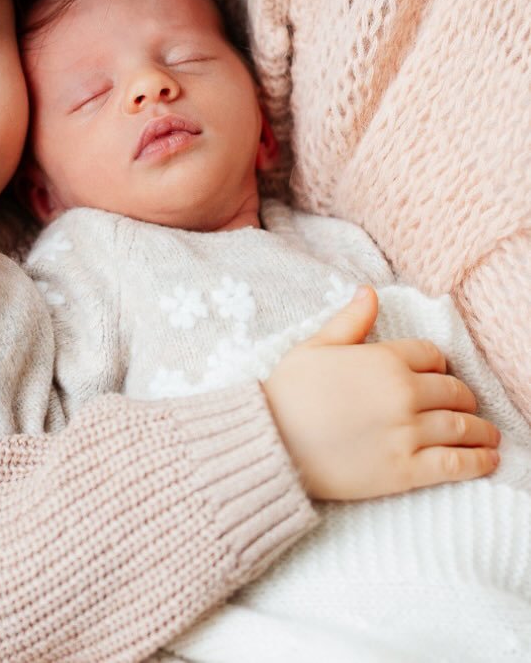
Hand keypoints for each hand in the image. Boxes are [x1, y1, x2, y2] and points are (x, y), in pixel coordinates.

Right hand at [262, 286, 500, 500]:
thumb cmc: (289, 392)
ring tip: (489, 436)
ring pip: (461, 427)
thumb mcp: (315, 346)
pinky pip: (456, 464)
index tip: (437, 376)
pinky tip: (488, 460)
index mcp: (383, 359)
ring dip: (482, 431)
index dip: (437, 365)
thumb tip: (370, 291)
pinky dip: (479, 462)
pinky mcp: (406, 470)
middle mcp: (403, 393)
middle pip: (453, 391)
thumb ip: (350, 321)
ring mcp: (407, 433)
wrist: (273, 441)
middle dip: (463, 398)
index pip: (432, 356)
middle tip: (466, 406)